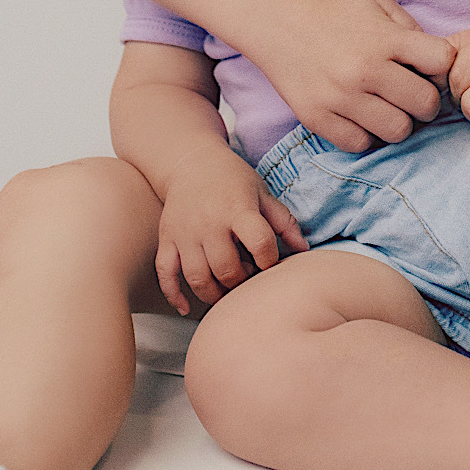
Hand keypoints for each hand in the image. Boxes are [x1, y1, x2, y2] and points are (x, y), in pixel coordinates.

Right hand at [155, 144, 307, 314]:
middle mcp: (209, 223)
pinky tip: (186, 308)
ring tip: (227, 289)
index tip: (271, 265)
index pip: (260, 243)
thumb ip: (283, 221)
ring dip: (215, 294)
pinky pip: (165, 273)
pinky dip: (173, 294)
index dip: (270, 261)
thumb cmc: (232, 178)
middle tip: (248, 278)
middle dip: (242, 282)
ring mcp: (185, 233)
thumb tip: (304, 250)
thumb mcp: (262, 192)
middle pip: (227, 268)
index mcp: (237, 209)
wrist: (191, 161)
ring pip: (197, 278)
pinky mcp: (167, 239)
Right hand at [248, 0, 455, 152]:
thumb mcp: (376, 3)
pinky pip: (359, 144)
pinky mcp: (316, 118)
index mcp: (384, 39)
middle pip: (425, 105)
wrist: (274, 18)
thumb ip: (410, 29)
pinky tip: (360, 116)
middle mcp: (364, 70)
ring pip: (397, 131)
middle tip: (410, 94)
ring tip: (386, 107)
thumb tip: (437, 62)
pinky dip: (365, 134)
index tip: (428, 66)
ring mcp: (339, 97)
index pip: (442, 62)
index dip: (441, 66)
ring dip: (398, 122)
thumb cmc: (330, 9)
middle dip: (425, 101)